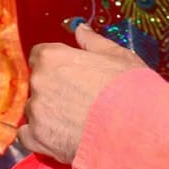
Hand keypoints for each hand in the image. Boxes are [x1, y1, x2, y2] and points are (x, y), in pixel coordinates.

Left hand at [18, 25, 146, 163]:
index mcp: (52, 57)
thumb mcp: (117, 56)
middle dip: (53, 91)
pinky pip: (28, 136)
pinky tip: (61, 139)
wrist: (140, 128)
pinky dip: (40, 138)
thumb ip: (92, 41)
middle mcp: (39, 81)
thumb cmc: (131, 89)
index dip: (56, 67)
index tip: (70, 77)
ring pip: (34, 111)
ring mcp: (37, 110)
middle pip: (37, 84)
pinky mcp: (39, 137)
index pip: (40, 57)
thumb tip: (80, 29)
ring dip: (48, 115)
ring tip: (76, 124)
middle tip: (78, 102)